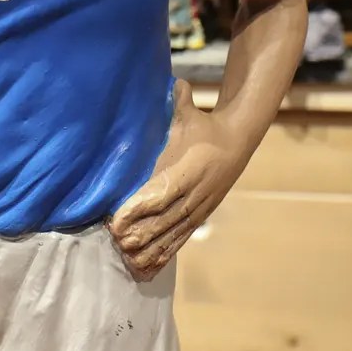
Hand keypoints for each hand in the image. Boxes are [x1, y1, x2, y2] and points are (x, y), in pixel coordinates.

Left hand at [109, 79, 244, 280]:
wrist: (237, 143)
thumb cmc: (206, 126)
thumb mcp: (191, 112)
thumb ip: (179, 100)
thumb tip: (174, 83)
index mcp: (188, 170)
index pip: (161, 194)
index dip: (139, 209)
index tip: (116, 219)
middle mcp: (194, 194)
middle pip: (164, 221)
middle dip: (138, 233)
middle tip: (114, 240)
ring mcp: (197, 209)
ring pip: (171, 235)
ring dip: (148, 249)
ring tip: (126, 258)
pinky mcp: (199, 217)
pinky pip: (179, 240)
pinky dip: (163, 254)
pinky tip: (145, 268)